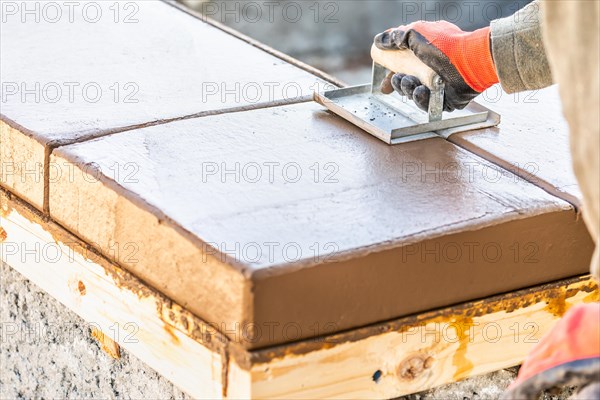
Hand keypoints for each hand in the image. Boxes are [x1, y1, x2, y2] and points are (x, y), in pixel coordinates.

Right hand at [374, 21, 497, 111]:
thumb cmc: (444, 44)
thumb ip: (394, 37)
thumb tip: (377, 41)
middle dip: (398, 84)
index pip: (403, 68)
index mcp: (424, 55)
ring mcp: (439, 86)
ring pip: (415, 95)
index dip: (390, 76)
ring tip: (409, 82)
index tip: (383, 84)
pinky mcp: (446, 100)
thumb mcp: (415, 33)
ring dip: (407, 89)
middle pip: (407, 84)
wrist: (469, 60)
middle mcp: (431, 71)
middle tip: (398, 79)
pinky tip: (420, 91)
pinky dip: (421, 98)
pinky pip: (428, 105)